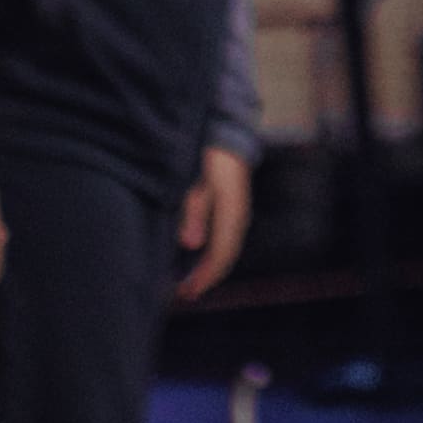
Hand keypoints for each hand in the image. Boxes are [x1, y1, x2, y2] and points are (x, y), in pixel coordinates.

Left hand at [174, 147, 248, 302]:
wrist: (227, 128)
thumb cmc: (208, 154)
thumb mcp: (195, 182)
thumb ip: (193, 213)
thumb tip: (192, 246)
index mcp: (231, 213)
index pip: (220, 255)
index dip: (203, 277)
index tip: (186, 292)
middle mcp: (238, 215)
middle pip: (225, 255)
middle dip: (205, 276)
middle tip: (183, 294)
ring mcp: (237, 210)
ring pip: (226, 247)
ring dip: (208, 266)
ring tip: (189, 281)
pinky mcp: (232, 205)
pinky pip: (225, 237)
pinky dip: (211, 252)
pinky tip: (197, 255)